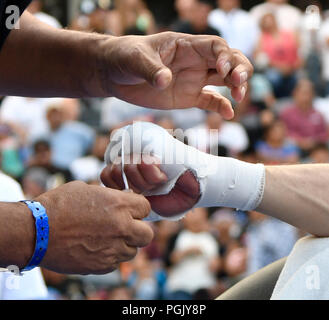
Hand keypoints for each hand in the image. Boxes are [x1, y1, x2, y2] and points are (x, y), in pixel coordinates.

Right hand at [35, 181, 152, 274]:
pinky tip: (95, 248)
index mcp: (119, 205)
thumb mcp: (86, 189)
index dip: (138, 208)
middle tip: (126, 226)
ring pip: (132, 251)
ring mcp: (112, 249)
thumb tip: (120, 199)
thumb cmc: (58, 205)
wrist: (36, 231)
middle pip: (147, 234)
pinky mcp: (101, 266)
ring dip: (124, 244)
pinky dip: (109, 257)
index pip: (146, 207)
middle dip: (139, 230)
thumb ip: (109, 196)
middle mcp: (121, 228)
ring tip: (107, 238)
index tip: (130, 209)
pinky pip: (115, 263)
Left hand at [99, 32, 252, 118]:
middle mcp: (195, 61)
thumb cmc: (125, 58)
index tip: (223, 70)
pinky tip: (229, 114)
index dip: (225, 56)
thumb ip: (151, 69)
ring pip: (224, 80)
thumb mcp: (135, 59)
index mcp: (186, 46)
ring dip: (236, 87)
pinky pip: (210, 101)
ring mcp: (194, 79)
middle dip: (239, 69)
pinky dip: (221, 106)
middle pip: (229, 60)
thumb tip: (165, 81)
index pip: (216, 46)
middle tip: (238, 83)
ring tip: (239, 98)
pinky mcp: (189, 97)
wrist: (116, 75)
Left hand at [101, 155, 199, 217]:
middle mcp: (134, 160)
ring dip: (145, 181)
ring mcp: (144, 151)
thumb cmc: (172, 199)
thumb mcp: (145, 205)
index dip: (115, 186)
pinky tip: (164, 175)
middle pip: (114, 170)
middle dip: (133, 185)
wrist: (193, 191)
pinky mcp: (155, 146)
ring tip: (160, 181)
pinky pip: (143, 162)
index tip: (132, 193)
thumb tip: (110, 200)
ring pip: (127, 166)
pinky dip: (154, 175)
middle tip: (149, 188)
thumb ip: (128, 201)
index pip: (106, 174)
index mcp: (128, 174)